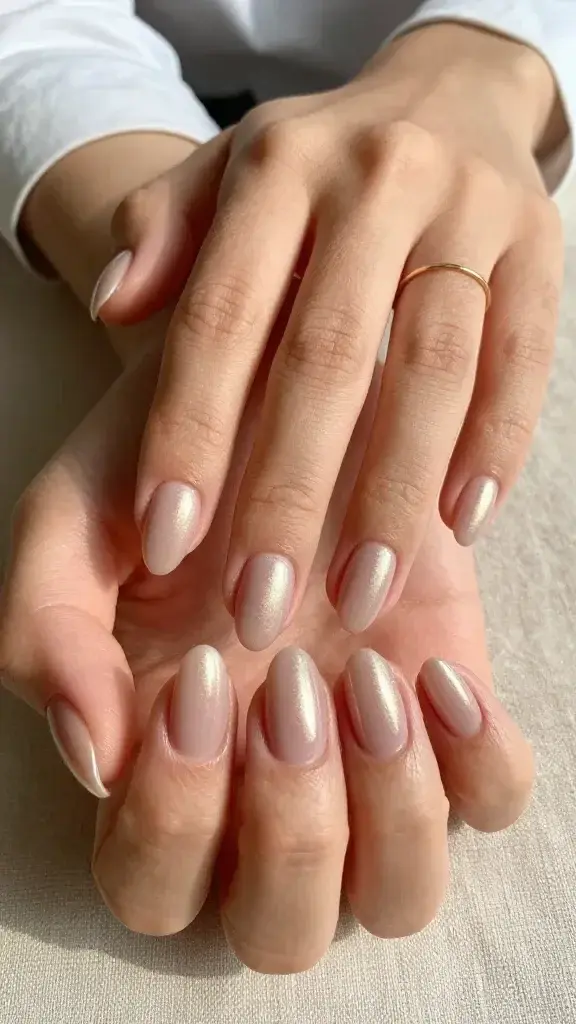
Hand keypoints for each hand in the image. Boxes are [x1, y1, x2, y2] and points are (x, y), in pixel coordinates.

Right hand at [0, 349, 532, 971]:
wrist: (271, 388)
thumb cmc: (163, 466)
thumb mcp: (72, 525)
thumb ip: (47, 638)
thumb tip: (96, 760)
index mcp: (162, 763)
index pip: (154, 884)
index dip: (177, 814)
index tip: (201, 672)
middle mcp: (266, 785)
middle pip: (283, 929)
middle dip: (290, 829)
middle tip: (289, 687)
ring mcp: (367, 755)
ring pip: (400, 894)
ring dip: (389, 810)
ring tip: (369, 678)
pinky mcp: (450, 704)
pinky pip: (495, 800)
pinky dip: (479, 760)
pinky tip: (430, 668)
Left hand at [91, 22, 561, 650]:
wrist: (450, 97)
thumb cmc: (318, 163)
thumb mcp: (225, 174)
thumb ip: (163, 233)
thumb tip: (110, 301)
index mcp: (278, 167)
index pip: (222, 316)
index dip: (191, 431)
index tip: (169, 538)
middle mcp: (375, 182)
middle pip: (327, 358)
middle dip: (291, 493)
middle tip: (261, 605)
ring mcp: (469, 212)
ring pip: (432, 369)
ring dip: (395, 494)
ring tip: (361, 596)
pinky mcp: (539, 249)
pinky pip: (521, 359)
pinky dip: (494, 446)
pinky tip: (460, 524)